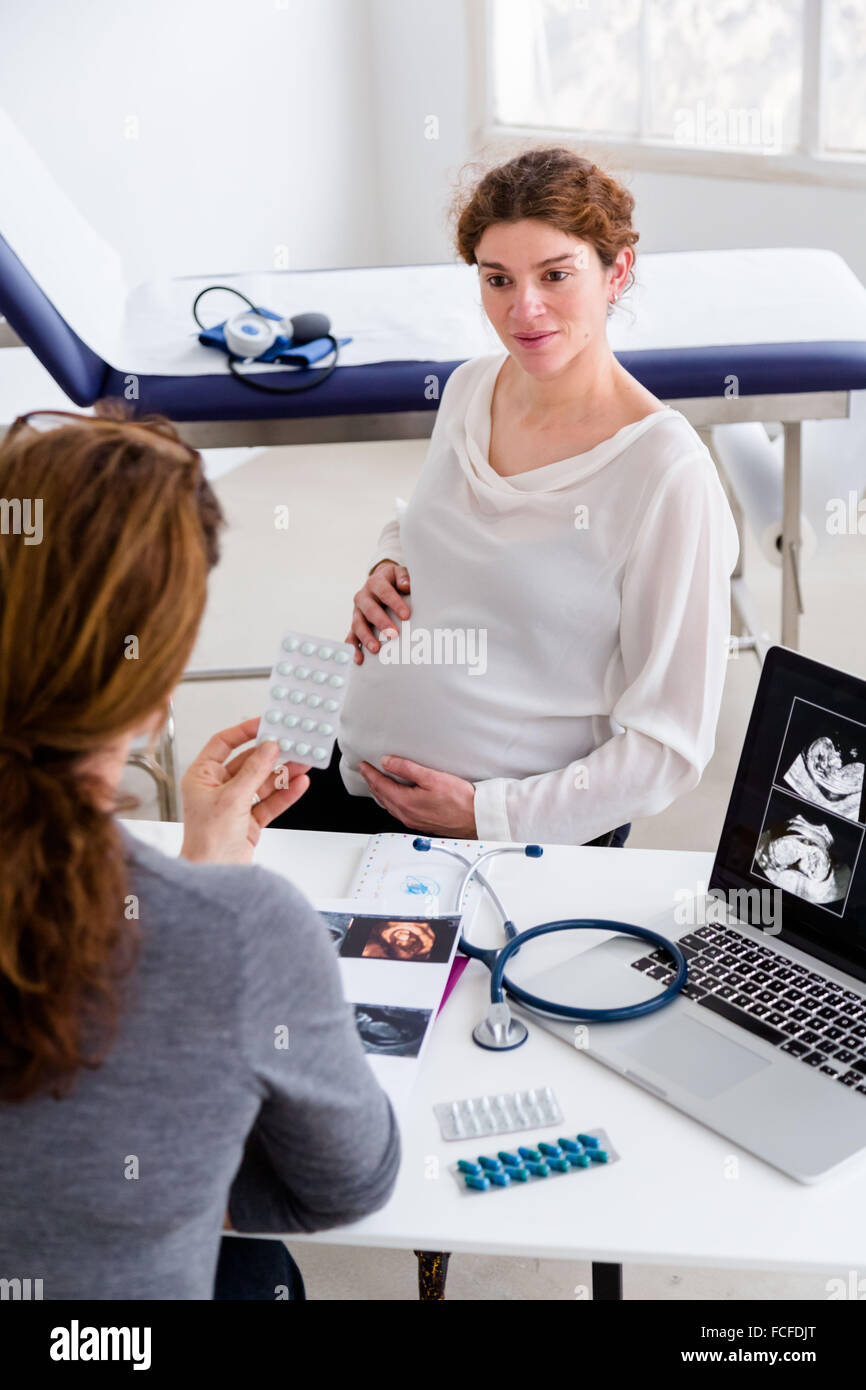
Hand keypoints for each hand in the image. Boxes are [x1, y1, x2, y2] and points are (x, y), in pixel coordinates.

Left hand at [180, 717, 310, 864]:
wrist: (214, 875)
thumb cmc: (207, 842)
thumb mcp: (232, 798)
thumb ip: (254, 771)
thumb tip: (269, 748)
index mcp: (201, 777)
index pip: (223, 744)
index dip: (244, 731)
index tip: (265, 724)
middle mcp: (217, 789)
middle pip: (248, 763)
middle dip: (272, 755)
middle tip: (292, 743)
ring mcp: (234, 805)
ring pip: (263, 782)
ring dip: (283, 773)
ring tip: (303, 761)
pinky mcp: (249, 821)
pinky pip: (270, 801)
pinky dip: (286, 793)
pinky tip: (299, 783)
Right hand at [346, 559, 410, 665]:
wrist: (378, 581)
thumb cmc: (393, 580)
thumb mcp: (398, 572)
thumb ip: (403, 577)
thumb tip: (406, 586)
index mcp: (375, 582)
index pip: (384, 592)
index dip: (395, 603)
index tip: (406, 615)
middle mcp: (363, 597)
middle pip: (370, 610)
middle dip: (381, 623)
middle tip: (394, 634)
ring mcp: (357, 611)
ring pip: (358, 624)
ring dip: (366, 637)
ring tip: (376, 649)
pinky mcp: (354, 624)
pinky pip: (351, 636)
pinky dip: (353, 648)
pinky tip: (359, 659)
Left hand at [358, 755, 476, 837]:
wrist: (476, 818)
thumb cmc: (460, 800)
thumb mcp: (432, 777)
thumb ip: (407, 768)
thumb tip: (388, 762)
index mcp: (406, 803)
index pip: (380, 785)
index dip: (370, 773)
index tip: (364, 765)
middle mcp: (406, 815)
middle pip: (382, 796)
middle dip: (372, 782)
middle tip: (366, 771)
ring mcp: (413, 821)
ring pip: (389, 805)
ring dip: (380, 792)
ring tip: (376, 782)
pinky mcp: (421, 823)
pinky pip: (398, 811)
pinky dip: (391, 801)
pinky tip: (394, 796)